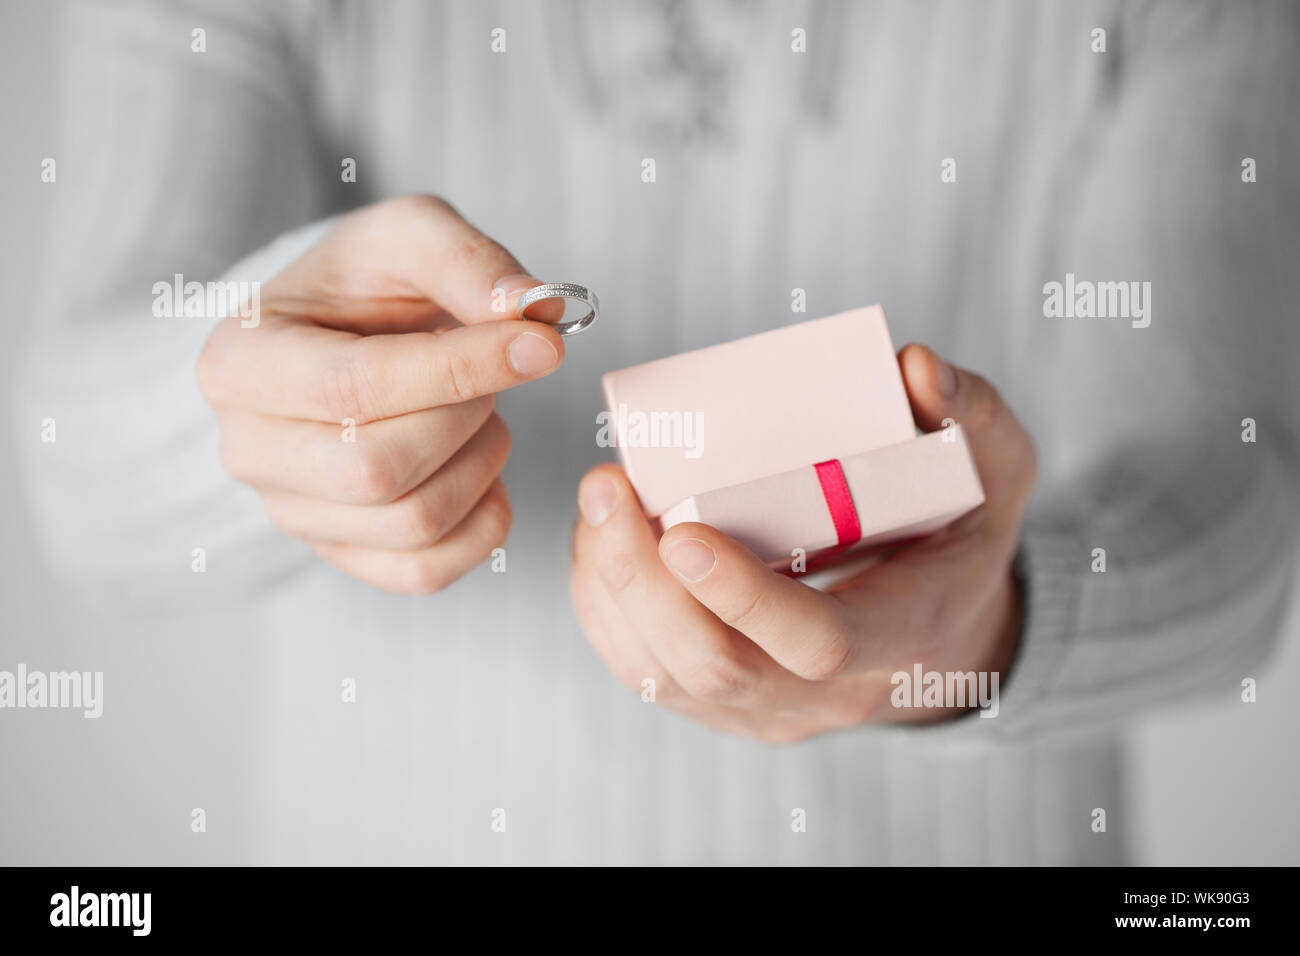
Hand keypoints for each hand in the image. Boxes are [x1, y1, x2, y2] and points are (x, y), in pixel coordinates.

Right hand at [197, 195, 565, 593]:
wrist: (340, 339)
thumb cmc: (366, 286)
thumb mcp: (408, 237)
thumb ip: (468, 261)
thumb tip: (533, 310)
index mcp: (240, 362)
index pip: (356, 387)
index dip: (462, 370)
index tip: (541, 345)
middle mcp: (248, 449)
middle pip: (379, 468)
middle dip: (466, 417)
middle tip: (493, 374)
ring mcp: (291, 512)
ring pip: (413, 522)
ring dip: (482, 462)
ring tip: (483, 412)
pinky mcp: (341, 552)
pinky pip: (427, 571)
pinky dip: (483, 525)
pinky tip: (482, 468)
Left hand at [570, 344, 1036, 741]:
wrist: (945, 635)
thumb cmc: (961, 540)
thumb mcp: (996, 470)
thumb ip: (971, 412)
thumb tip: (910, 366)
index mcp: (902, 634)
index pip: (817, 642)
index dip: (745, 597)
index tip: (681, 529)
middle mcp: (829, 695)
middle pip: (716, 666)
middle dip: (642, 579)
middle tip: (606, 487)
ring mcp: (771, 711)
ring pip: (665, 677)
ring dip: (611, 589)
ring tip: (596, 502)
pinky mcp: (726, 708)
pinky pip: (646, 673)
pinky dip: (606, 609)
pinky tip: (598, 542)